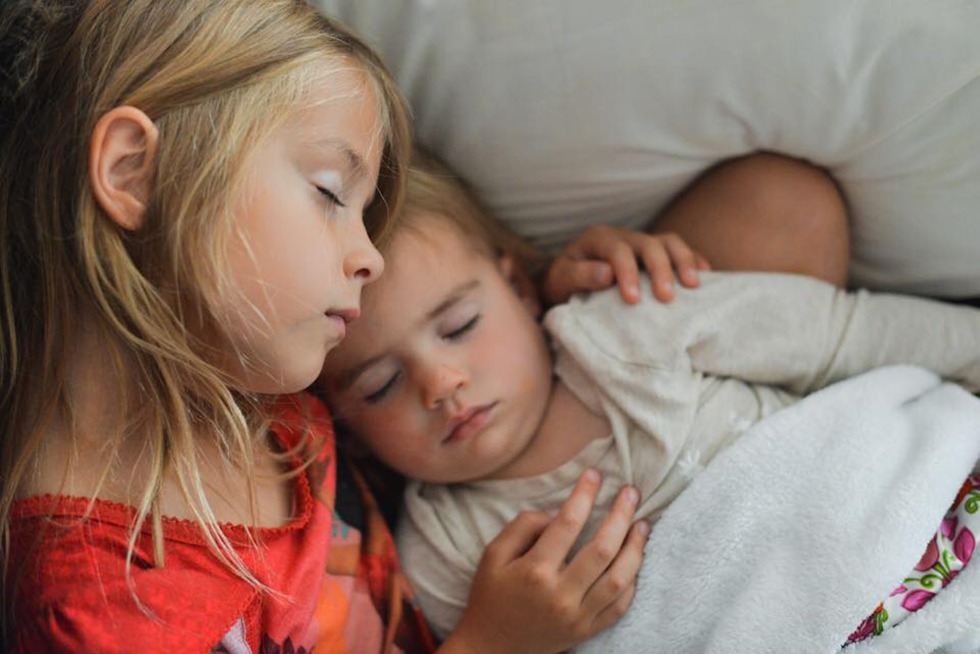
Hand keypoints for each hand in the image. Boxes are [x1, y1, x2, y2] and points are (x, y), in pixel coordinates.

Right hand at [441, 470, 648, 653]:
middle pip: (603, 549)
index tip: (595, 474)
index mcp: (534, 571)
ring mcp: (577, 616)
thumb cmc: (491, 596)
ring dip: (636, 548)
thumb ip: (523, 527)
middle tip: (631, 492)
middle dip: (621, 515)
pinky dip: (632, 582)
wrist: (493, 649)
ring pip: (620, 579)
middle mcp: (560, 594)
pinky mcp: (587, 631)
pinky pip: (620, 606)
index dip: (584, 494)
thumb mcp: (493, 555)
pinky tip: (634, 561)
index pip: (568, 523)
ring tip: (643, 523)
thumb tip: (556, 512)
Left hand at [541, 226, 709, 305]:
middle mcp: (623, 236)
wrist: (568, 279)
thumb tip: (607, 274)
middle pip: (649, 244)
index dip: (627, 272)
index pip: (618, 250)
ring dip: (684, 260)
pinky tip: (705, 276)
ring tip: (694, 285)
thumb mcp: (561, 280)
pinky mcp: (655, 253)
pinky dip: (693, 260)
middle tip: (666, 298)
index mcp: (598, 239)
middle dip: (660, 269)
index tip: (633, 299)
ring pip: (668, 241)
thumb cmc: (564, 282)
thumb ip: (580, 275)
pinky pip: (678, 250)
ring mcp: (641, 242)